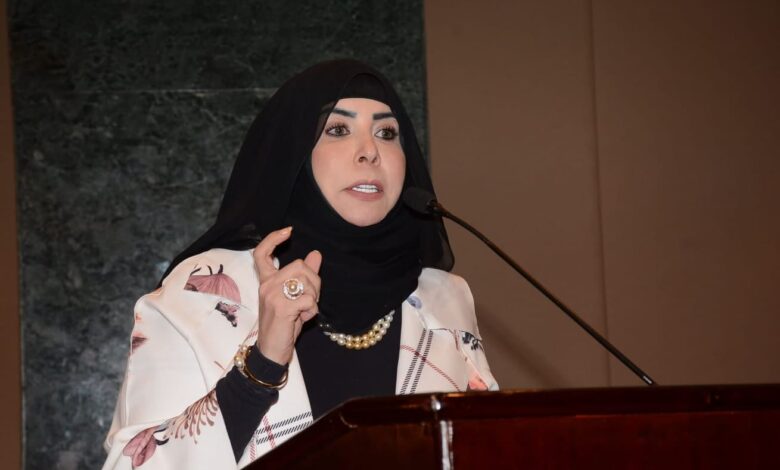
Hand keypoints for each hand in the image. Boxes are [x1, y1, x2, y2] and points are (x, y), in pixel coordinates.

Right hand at [253, 227, 321, 365]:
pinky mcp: (282, 307)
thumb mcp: (294, 297)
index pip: (262, 253)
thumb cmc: (283, 324)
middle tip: (310, 298)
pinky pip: (309, 299)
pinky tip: (304, 318)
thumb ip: (304, 276)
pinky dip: (312, 310)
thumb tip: (315, 254)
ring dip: (314, 297)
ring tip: (305, 310)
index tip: (288, 231)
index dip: (274, 238)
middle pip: (299, 266)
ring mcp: (273, 295)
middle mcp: (267, 285)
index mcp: (266, 281)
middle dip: (314, 281)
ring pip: (306, 281)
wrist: (271, 350)